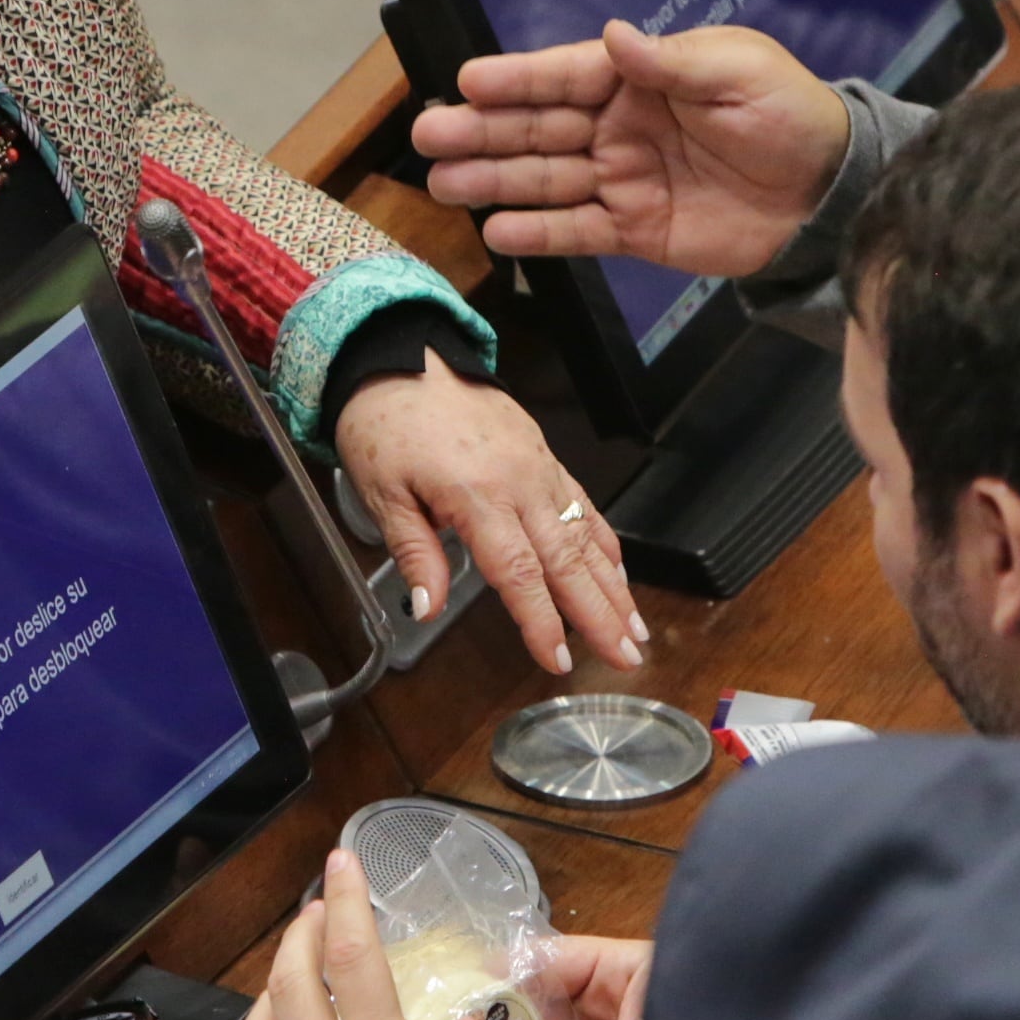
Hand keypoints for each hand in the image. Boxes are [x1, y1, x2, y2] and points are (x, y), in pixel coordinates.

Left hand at [336, 349, 644, 673]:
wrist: (404, 358)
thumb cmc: (387, 422)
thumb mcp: (383, 493)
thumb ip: (414, 554)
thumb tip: (426, 608)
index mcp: (477, 495)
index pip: (519, 573)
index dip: (541, 622)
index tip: (558, 661)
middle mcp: (519, 482)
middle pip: (568, 561)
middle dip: (600, 615)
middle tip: (626, 658)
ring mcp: (538, 468)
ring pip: (585, 536)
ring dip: (615, 586)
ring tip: (636, 627)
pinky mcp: (544, 456)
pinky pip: (583, 504)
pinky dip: (605, 542)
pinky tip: (619, 572)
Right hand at [414, 22, 852, 279]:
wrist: (829, 194)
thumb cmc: (789, 116)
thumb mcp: (737, 73)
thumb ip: (669, 62)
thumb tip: (613, 35)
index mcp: (642, 78)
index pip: (565, 75)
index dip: (515, 79)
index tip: (466, 81)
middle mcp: (621, 126)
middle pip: (539, 128)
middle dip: (483, 131)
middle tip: (428, 136)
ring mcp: (624, 179)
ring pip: (546, 178)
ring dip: (494, 181)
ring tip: (442, 185)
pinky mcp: (637, 230)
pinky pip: (577, 230)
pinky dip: (538, 232)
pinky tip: (495, 230)